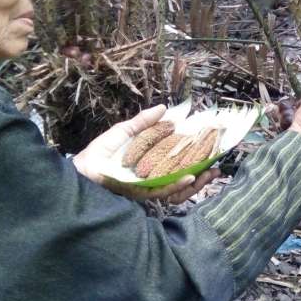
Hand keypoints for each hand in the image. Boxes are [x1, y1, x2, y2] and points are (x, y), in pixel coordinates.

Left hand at [73, 105, 220, 202]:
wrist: (82, 169)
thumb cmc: (101, 152)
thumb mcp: (125, 132)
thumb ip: (143, 121)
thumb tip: (164, 107)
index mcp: (152, 163)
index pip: (180, 162)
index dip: (197, 158)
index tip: (213, 149)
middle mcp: (153, 178)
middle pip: (184, 178)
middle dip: (203, 174)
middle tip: (218, 166)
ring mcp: (148, 187)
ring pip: (178, 188)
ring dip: (195, 182)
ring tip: (209, 172)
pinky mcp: (140, 194)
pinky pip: (163, 191)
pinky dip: (177, 185)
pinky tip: (189, 177)